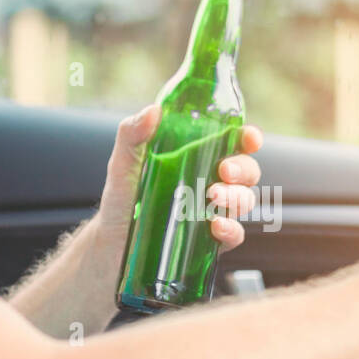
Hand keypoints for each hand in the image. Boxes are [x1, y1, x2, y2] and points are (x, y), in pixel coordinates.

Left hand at [94, 103, 264, 251]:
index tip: (248, 138)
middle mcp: (210, 184)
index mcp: (197, 159)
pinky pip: (233, 235)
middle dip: (243, 169)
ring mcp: (212, 213)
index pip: (233, 144)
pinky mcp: (209, 242)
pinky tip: (216, 225)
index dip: (248, 139)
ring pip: (244, 201)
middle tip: (224, 171)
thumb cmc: (121, 202)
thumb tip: (153, 111)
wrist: (110, 246)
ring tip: (213, 197)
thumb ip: (132, 134)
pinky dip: (231, 230)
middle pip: (247, 172)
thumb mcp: (122, 164)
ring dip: (237, 197)